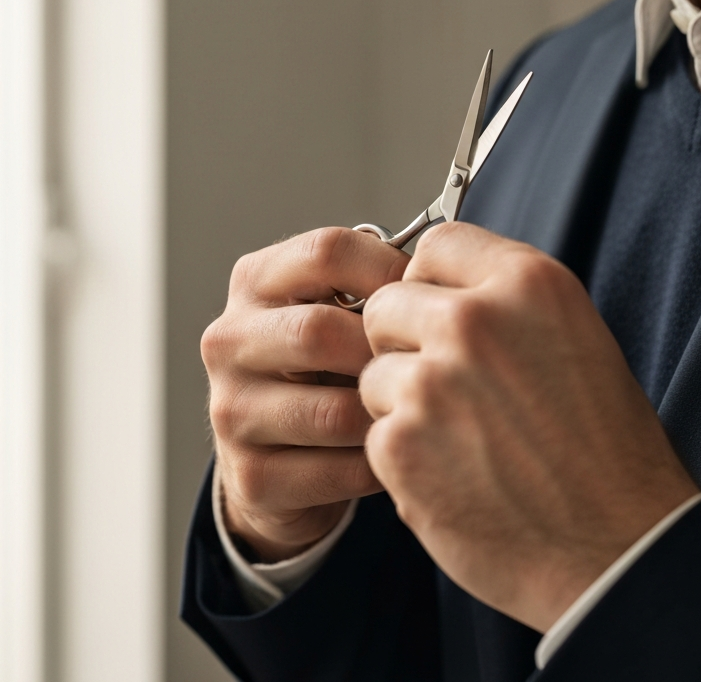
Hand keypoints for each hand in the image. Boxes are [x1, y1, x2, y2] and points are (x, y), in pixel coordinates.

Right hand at [202, 227, 408, 561]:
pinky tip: (396, 454)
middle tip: (427, 364)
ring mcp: (232, 410)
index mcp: (257, 280)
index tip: (428, 296)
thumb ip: (376, 285)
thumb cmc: (330, 366)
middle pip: (319, 331)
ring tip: (417, 411)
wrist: (278, 456)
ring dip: (387, 415)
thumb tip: (443, 277)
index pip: (327, 251)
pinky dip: (381, 465)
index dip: (391, 270)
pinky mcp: (250, 477)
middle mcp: (229, 339)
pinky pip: (340, 472)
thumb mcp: (341, 309)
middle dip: (385, 351)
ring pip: (334, 413)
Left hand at [359, 222, 698, 631]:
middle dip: (404, 340)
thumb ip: (507, 301)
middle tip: (445, 383)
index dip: (432, 282)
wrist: (617, 544)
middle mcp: (475, 320)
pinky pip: (374, 430)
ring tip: (460, 436)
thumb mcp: (576, 336)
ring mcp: (433, 381)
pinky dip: (403, 454)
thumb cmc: (604, 446)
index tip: (439, 311)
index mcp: (528, 283)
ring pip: (373, 370)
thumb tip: (443, 288)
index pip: (438, 243)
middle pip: (388, 303)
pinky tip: (453, 472)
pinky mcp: (401, 444)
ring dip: (401, 401)